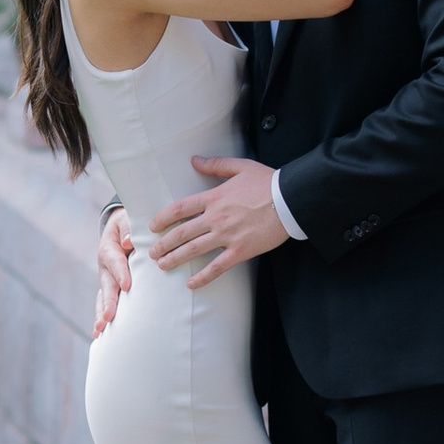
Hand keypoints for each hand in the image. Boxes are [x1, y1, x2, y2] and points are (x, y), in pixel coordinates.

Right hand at [92, 207, 132, 335]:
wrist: (121, 227)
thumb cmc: (129, 224)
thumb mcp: (128, 220)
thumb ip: (129, 229)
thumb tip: (129, 242)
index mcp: (109, 248)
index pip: (115, 261)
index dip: (120, 273)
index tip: (127, 286)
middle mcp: (105, 267)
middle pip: (106, 286)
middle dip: (109, 302)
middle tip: (109, 318)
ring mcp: (106, 279)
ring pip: (103, 298)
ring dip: (102, 314)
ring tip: (100, 330)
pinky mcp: (110, 288)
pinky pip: (105, 304)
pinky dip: (102, 317)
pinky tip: (100, 335)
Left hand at [152, 156, 287, 287]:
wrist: (290, 200)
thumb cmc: (268, 182)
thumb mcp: (240, 167)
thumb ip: (216, 165)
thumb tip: (195, 160)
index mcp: (214, 198)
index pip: (180, 209)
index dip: (163, 218)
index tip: (153, 226)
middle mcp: (216, 218)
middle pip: (182, 233)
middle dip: (164, 244)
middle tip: (152, 252)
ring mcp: (227, 236)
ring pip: (194, 250)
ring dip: (175, 259)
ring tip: (162, 266)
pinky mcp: (241, 251)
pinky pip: (217, 267)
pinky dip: (203, 277)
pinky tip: (191, 284)